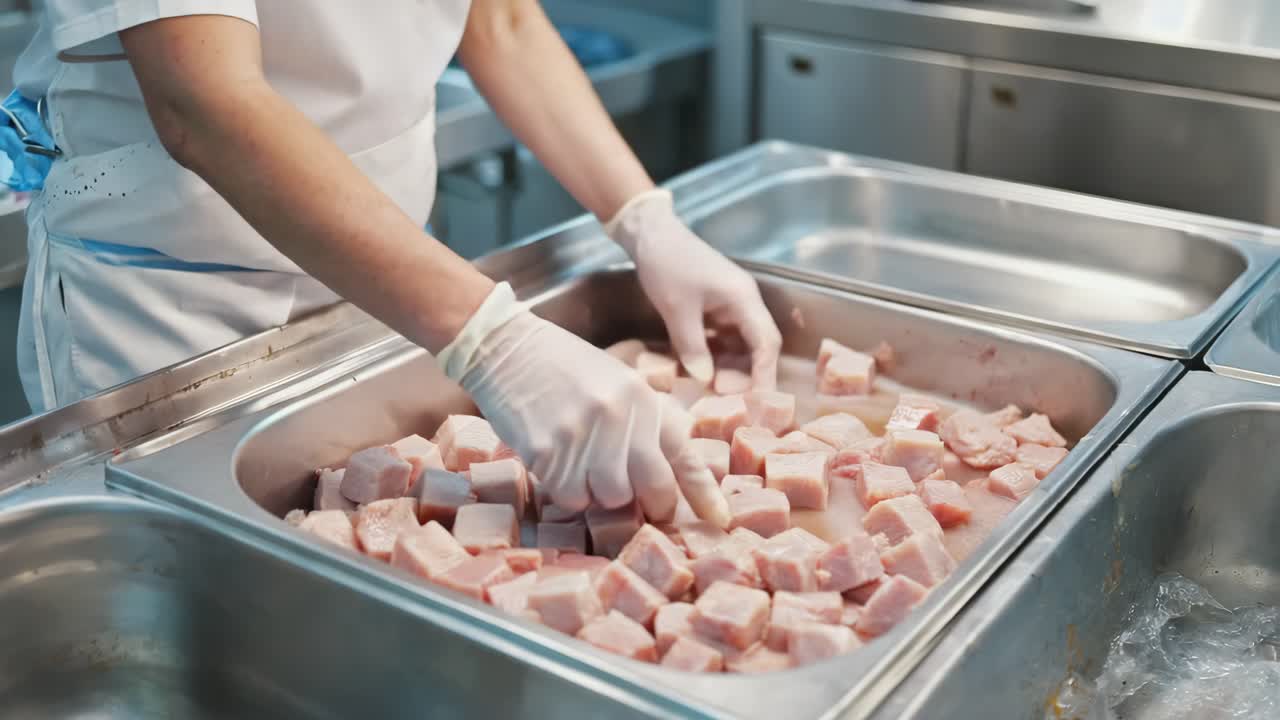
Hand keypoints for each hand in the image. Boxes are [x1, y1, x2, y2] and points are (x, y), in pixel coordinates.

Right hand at [436, 283, 730, 526]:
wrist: (505, 348)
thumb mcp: (618, 381)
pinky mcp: (546, 451)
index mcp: (641, 398)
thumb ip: (645, 420)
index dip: (702, 492)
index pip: (682, 454)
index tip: (720, 518)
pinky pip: (570, 497)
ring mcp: (582, 436)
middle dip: (650, 503)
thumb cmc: (564, 366)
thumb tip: (670, 468)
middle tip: (639, 502)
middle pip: (650, 488)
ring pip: (609, 499)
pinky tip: (558, 463)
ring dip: (600, 493)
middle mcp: (619, 417)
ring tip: (584, 465)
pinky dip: (567, 491)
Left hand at [606, 189, 781, 389]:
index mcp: (743, 298)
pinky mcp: (715, 308)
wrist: (650, 234)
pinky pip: (724, 338)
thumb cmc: (667, 264)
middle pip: (759, 346)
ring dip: (731, 368)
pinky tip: (703, 371)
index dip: (764, 374)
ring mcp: (730, 305)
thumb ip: (693, 347)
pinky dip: (717, 356)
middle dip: (747, 374)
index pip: (766, 342)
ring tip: (713, 390)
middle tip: (724, 397)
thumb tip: (706, 380)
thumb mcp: (677, 309)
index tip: (757, 402)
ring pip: (741, 345)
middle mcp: (744, 302)